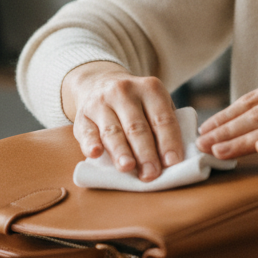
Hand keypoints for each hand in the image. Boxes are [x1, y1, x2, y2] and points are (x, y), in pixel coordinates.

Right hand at [60, 61, 183, 181]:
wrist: (100, 83)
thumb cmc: (137, 105)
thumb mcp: (155, 104)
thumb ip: (166, 126)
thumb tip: (174, 161)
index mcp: (150, 88)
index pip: (162, 119)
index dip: (168, 142)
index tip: (172, 163)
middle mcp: (124, 91)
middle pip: (137, 127)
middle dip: (146, 153)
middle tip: (152, 174)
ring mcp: (101, 102)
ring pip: (113, 131)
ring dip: (121, 151)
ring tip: (128, 167)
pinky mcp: (82, 116)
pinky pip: (86, 132)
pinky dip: (90, 143)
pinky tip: (95, 153)